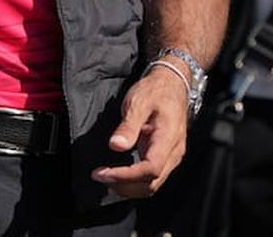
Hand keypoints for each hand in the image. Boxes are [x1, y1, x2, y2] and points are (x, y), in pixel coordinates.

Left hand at [91, 65, 191, 197]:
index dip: (126, 175)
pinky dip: (135, 182)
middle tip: (99, 177)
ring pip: (152, 184)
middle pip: (152, 183)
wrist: (172, 85)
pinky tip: (119, 175)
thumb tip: (116, 146)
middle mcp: (173, 152)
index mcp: (168, 139)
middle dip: (124, 185)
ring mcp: (170, 156)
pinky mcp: (164, 156)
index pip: (150, 169)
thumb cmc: (156, 91)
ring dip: (129, 187)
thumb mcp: (138, 102)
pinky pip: (152, 177)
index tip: (104, 173)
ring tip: (106, 178)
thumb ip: (128, 126)